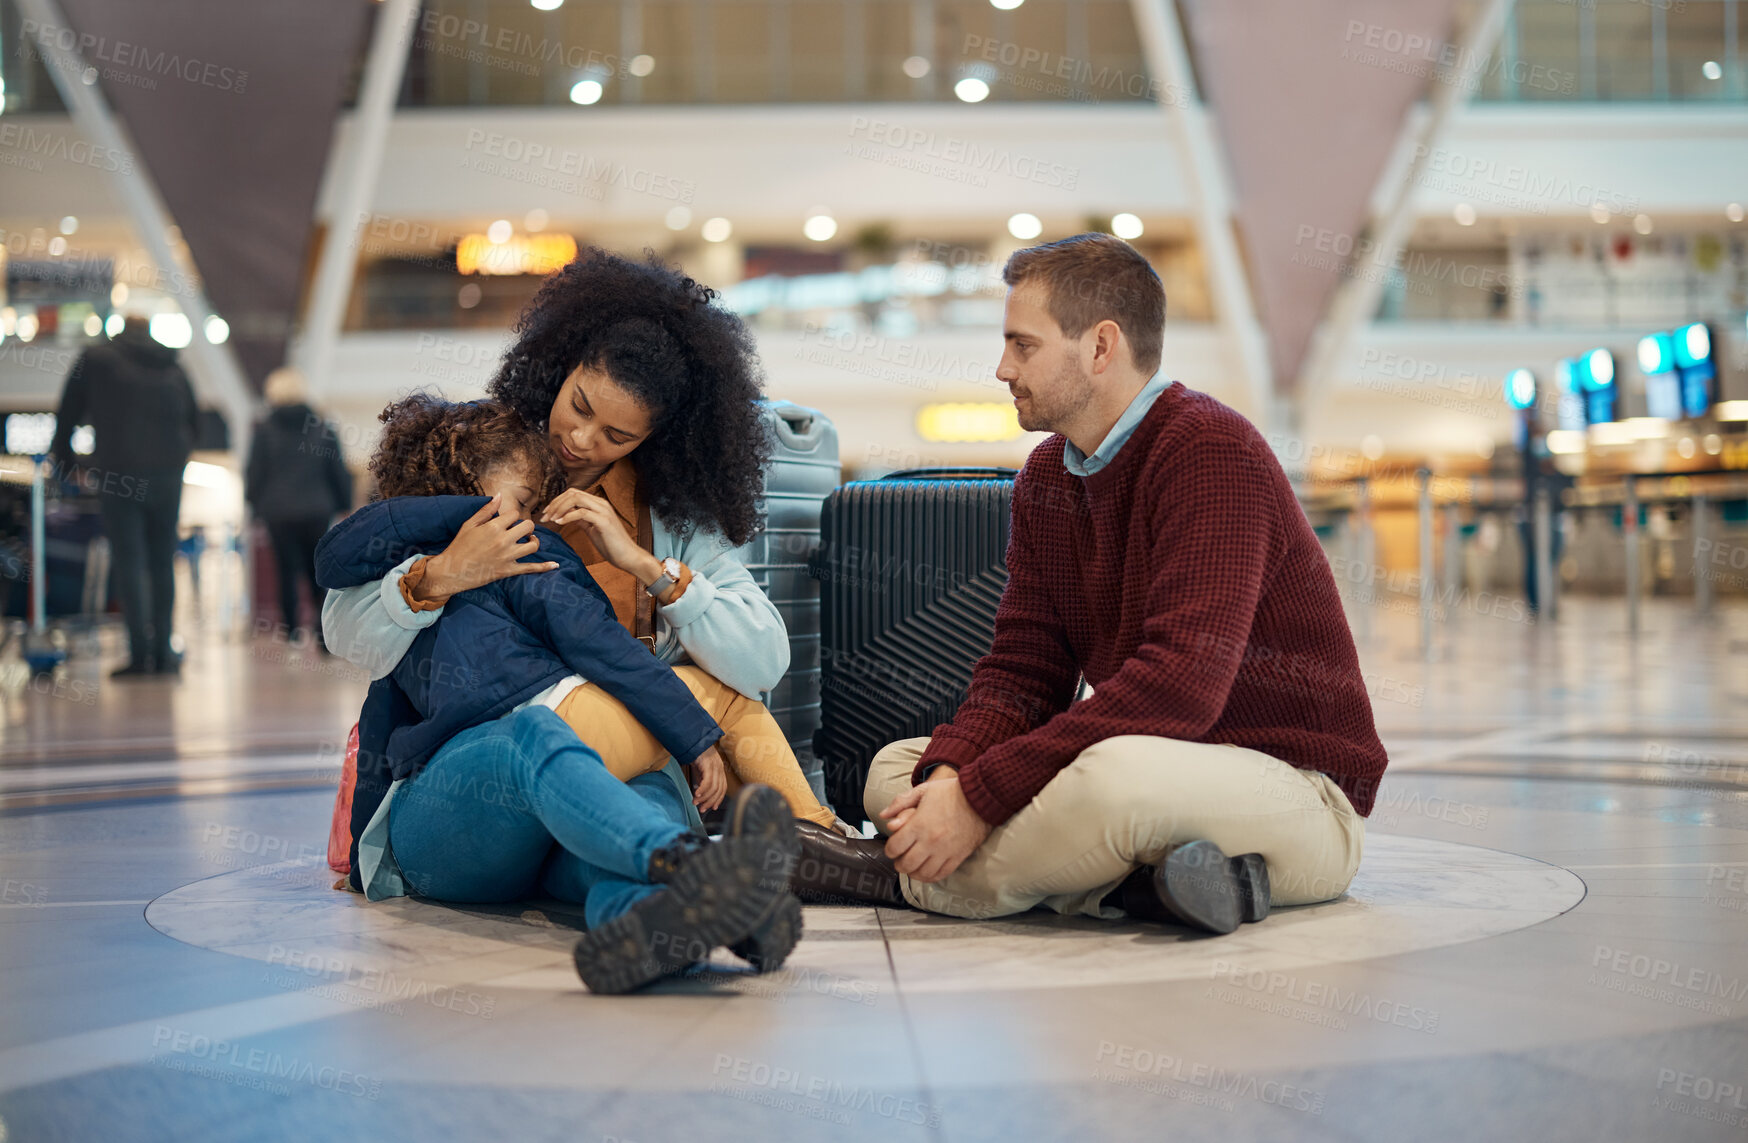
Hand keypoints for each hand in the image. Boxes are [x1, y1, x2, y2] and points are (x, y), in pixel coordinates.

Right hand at [415, 495, 557, 603]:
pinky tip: (555, 565)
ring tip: (528, 541)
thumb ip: (486, 510)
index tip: (506, 522)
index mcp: (493, 527)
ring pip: (533, 545)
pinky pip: (531, 568)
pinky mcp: (508, 571)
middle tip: (520, 531)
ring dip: (533, 542)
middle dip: (526, 527)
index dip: (512, 517)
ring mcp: (507, 556)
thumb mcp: (470, 524)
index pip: (514, 514)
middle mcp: (503, 540)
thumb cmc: (459, 546)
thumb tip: (499, 495)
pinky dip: (544, 567)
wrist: (452, 571)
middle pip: (528, 527)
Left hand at [540, 489, 656, 579]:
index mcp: (598, 504)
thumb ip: (581, 519)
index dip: (557, 501)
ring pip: (576, 499)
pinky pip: (581, 512)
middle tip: (545, 516)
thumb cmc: (611, 545)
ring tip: (550, 519)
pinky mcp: (604, 521)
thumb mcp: (592, 528)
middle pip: (572, 493)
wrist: (628, 556)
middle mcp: (601, 503)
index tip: (547, 513)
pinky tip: (559, 523)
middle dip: (555, 503)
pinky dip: (567, 516)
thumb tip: (565, 515)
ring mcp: (603, 511)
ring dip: (559, 508)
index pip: (573, 493)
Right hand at [684, 745, 727, 811]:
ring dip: (704, 797)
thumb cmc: (696, 753)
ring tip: (695, 802)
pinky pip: (707, 780)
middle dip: (710, 802)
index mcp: (719, 770)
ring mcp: (715, 765)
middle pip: (718, 790)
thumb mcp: (700, 769)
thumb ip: (702, 780)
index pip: (722, 788)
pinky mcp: (708, 764)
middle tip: (702, 809)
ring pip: (713, 787)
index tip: (713, 808)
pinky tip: (696, 794)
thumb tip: (701, 794)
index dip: (718, 799)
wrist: (692, 740)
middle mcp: (719, 768)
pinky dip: (702, 789)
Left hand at [881, 775, 992, 882]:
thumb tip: (884, 815)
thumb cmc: (951, 791)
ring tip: (912, 867)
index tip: (892, 848)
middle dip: (899, 864)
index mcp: (919, 825)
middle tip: (900, 859)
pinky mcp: (957, 857)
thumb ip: (901, 802)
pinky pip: (940, 875)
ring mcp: (944, 851)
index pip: (894, 848)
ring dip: (913, 872)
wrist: (981, 798)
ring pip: (922, 873)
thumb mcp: (923, 790)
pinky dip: (930, 877)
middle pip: (906, 864)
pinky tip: (927, 871)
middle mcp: (930, 841)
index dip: (889, 850)